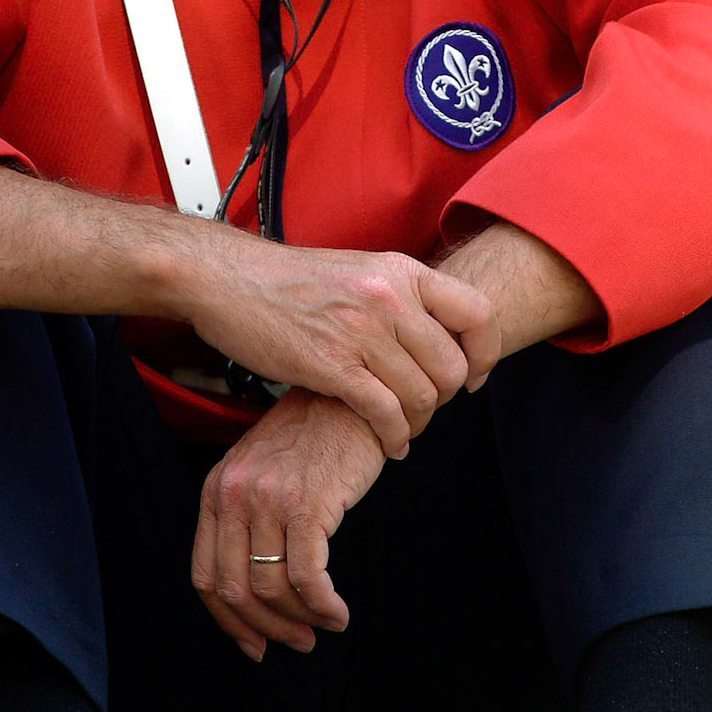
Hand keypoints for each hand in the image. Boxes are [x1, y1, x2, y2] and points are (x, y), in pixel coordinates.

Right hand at [186, 239, 499, 457]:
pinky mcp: (330, 365)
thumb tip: (431, 331)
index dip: (485, 352)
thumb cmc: (286, 280)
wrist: (227, 278)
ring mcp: (361, 332)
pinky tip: (388, 442)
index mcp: (400, 271)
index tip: (473, 376)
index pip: (477, 313)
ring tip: (403, 428)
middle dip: (444, 397)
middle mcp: (389, 297)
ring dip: (417, 422)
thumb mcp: (358, 269)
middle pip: (451, 365)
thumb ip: (398, 296)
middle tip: (426, 408)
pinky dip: (393, 436)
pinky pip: (384, 413)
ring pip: (422, 394)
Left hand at [190, 390, 383, 660]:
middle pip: (235, 589)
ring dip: (301, 619)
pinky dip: (323, 605)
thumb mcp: (265, 472)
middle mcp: (234, 495)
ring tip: (326, 622)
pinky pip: (307, 577)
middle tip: (298, 641)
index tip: (255, 643)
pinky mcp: (307, 504)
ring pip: (272, 589)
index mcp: (216, 490)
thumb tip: (259, 592)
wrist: (353, 397)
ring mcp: (267, 499)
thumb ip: (250, 519)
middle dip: (267, 628)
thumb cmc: (316, 437)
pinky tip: (338, 611)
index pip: (206, 576)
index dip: (229, 621)